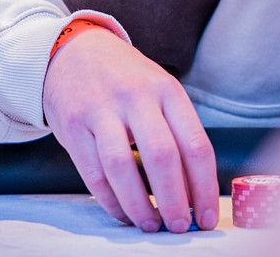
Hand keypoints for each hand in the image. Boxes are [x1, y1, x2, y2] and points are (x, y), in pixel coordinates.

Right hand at [42, 26, 218, 233]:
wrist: (73, 51)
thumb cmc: (126, 80)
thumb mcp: (159, 91)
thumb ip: (177, 134)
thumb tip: (194, 193)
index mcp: (167, 90)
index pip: (195, 145)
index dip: (204, 188)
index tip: (206, 217)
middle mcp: (136, 97)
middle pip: (162, 156)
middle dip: (174, 200)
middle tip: (180, 227)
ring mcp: (101, 110)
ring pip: (122, 167)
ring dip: (139, 205)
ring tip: (151, 225)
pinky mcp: (73, 126)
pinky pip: (93, 173)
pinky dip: (110, 201)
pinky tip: (123, 214)